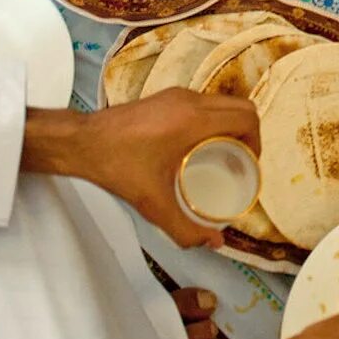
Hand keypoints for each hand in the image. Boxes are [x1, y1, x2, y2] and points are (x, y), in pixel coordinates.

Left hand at [64, 88, 261, 247]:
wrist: (82, 142)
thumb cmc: (119, 167)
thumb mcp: (153, 203)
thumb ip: (185, 228)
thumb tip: (215, 243)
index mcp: (194, 120)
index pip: (246, 118)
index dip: (257, 141)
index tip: (249, 164)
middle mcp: (190, 100)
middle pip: (240, 107)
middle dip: (249, 133)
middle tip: (240, 161)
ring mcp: (177, 95)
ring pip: (221, 103)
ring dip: (230, 125)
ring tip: (223, 155)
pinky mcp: (166, 97)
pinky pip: (203, 104)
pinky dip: (212, 120)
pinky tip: (198, 146)